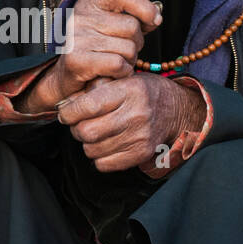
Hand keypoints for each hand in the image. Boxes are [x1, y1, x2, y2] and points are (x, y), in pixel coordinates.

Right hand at [16, 0, 161, 113]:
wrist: (67, 78)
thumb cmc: (97, 52)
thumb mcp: (113, 29)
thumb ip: (134, 20)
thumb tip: (156, 17)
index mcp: (91, 4)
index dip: (144, 6)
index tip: (155, 20)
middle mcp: (81, 17)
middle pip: (131, 26)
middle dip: (137, 43)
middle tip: (126, 52)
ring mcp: (76, 38)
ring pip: (128, 48)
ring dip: (130, 61)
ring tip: (116, 62)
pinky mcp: (76, 59)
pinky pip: (118, 64)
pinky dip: (123, 72)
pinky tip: (113, 73)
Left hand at [56, 73, 204, 173]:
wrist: (176, 110)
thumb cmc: (141, 92)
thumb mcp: (121, 79)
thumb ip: (93, 88)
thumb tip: (66, 105)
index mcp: (129, 90)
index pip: (87, 106)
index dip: (68, 112)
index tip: (66, 113)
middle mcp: (136, 114)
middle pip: (86, 132)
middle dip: (77, 129)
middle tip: (81, 124)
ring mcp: (141, 136)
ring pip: (92, 150)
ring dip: (88, 143)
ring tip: (97, 133)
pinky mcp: (142, 154)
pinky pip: (104, 165)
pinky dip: (99, 157)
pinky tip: (107, 145)